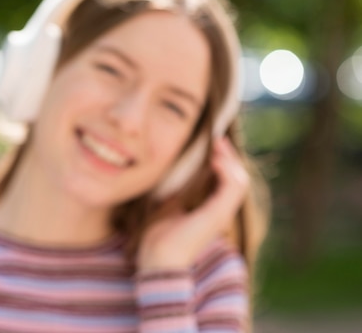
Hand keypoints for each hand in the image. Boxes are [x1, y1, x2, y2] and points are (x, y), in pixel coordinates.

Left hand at [137, 137, 248, 270]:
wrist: (157, 258)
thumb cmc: (158, 236)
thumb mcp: (167, 205)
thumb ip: (175, 191)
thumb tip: (171, 170)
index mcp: (210, 211)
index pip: (226, 181)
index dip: (223, 161)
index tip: (212, 143)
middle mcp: (220, 212)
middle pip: (237, 178)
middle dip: (229, 156)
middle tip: (217, 139)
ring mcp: (222, 214)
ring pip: (240, 180)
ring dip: (230, 160)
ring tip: (217, 146)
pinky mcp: (219, 215)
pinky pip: (234, 186)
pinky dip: (227, 170)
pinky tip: (215, 160)